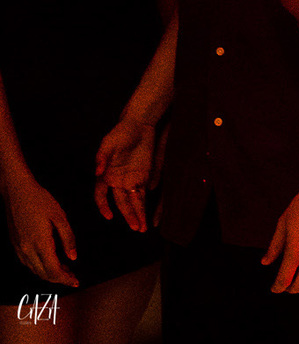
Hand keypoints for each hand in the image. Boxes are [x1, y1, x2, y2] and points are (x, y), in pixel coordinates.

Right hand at [3, 173, 77, 286]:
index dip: (65, 279)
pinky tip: (50, 261)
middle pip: (44, 274)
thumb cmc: (41, 200)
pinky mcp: (16, 245)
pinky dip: (40, 267)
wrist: (18, 191)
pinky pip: (29, 264)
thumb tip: (73, 258)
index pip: (53, 271)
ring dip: (50, 274)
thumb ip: (68, 238)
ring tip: (65, 269)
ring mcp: (19, 249)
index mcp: (40, 243)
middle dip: (59, 279)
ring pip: (35, 271)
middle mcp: (27, 250)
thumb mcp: (60, 216)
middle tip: (73, 277)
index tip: (76, 281)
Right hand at [94, 113, 156, 231]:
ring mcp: (130, 180)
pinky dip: (144, 206)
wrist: (139, 124)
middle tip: (135, 227)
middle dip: (128, 216)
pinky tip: (146, 216)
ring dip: (137, 215)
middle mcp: (117, 181)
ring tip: (141, 228)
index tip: (109, 216)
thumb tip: (97, 171)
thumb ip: (102, 156)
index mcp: (105, 175)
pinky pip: (142, 194)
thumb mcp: (108, 142)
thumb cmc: (120, 132)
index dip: (103, 206)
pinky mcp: (142, 177)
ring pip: (133, 202)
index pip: (100, 195)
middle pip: (121, 203)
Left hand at [261, 177, 298, 293]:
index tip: (273, 288)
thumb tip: (265, 262)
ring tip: (295, 278)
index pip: (284, 280)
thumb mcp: (281, 226)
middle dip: (288, 289)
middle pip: (298, 286)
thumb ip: (274, 247)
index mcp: (294, 253)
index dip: (276, 288)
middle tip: (283, 285)